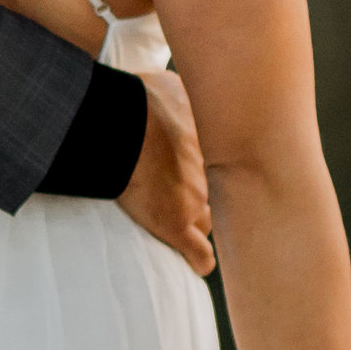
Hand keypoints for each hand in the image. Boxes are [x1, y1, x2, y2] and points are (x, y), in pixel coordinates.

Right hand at [115, 71, 213, 275]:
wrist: (120, 125)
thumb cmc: (140, 99)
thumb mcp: (173, 86)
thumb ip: (185, 95)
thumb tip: (180, 92)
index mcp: (213, 143)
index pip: (230, 165)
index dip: (219, 169)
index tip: (214, 171)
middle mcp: (212, 173)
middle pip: (225, 195)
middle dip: (219, 198)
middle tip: (208, 199)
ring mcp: (196, 202)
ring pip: (211, 222)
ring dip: (203, 223)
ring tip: (193, 226)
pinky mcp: (175, 225)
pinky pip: (199, 255)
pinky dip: (199, 260)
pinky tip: (199, 263)